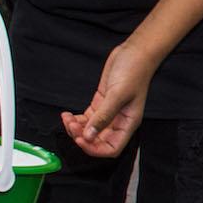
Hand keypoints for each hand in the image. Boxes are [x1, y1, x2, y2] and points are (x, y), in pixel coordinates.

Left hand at [61, 41, 158, 157]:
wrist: (135, 52)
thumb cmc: (134, 71)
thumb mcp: (118, 94)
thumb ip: (103, 116)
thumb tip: (89, 135)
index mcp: (128, 123)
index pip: (112, 148)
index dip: (95, 149)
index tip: (82, 139)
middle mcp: (118, 121)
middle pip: (98, 141)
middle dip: (83, 137)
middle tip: (72, 126)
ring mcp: (109, 112)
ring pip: (90, 130)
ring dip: (77, 129)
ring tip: (68, 119)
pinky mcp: (101, 103)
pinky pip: (87, 119)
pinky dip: (76, 119)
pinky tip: (68, 114)